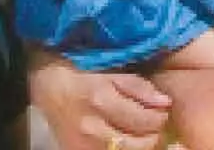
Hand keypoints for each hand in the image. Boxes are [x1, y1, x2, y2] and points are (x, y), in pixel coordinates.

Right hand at [28, 51, 172, 149]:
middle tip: (152, 124)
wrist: (47, 84)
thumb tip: (166, 102)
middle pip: (139, 144)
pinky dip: (121, 149)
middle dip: (152, 134)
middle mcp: (92, 127)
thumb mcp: (111, 71)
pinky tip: (122, 137)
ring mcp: (83, 144)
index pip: (145, 120)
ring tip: (139, 132)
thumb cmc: (82, 71)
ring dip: (139, 145)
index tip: (161, 111)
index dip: (159, 118)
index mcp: (101, 100)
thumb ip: (139, 87)